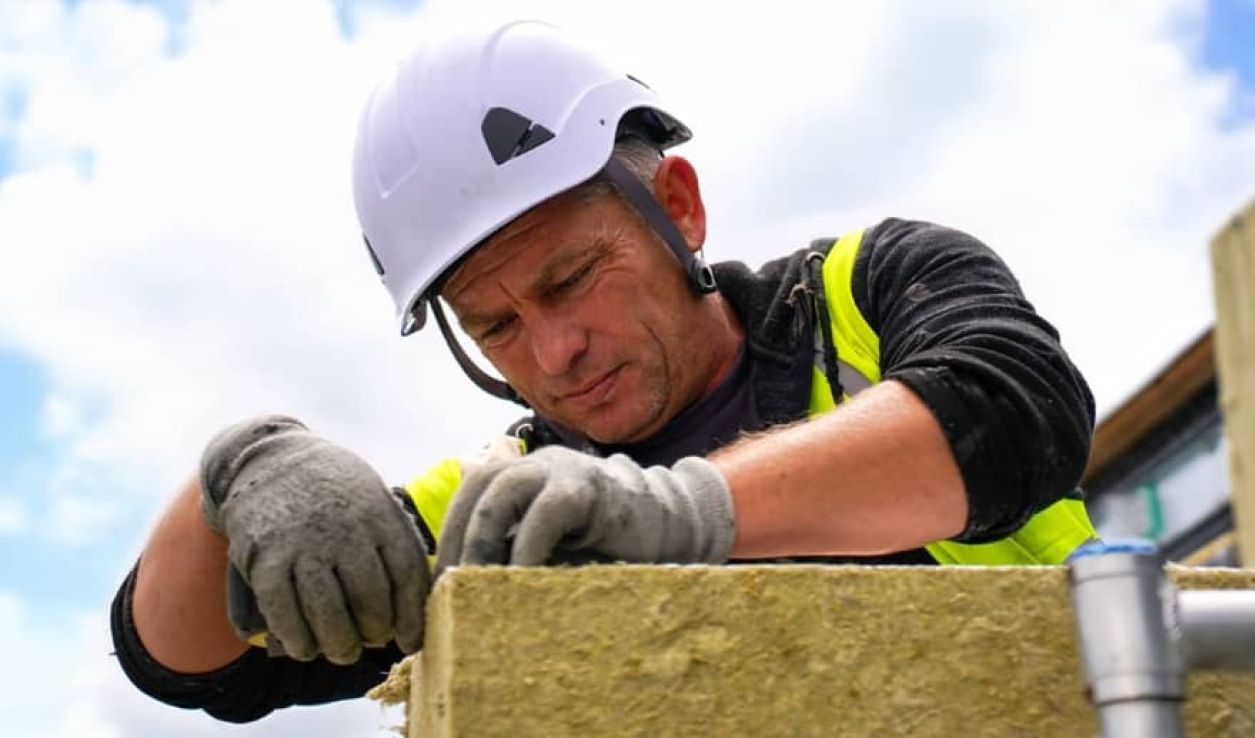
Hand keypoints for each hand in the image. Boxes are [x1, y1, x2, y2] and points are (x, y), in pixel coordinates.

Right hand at [200, 415, 429, 662]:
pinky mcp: (264, 557)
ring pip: (327, 612)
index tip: (411, 641)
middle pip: (370, 599)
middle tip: (373, 641)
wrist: (270, 456)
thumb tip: (416, 602)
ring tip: (343, 651)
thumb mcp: (374, 498)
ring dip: (338, 643)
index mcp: (380, 514)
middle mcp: (344, 529)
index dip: (412, 616)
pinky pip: (283, 611)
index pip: (407, 574)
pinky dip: (296, 638)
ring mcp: (302, 544)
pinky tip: (304, 647)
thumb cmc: (334, 488)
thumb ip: (394, 541)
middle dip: (375, 632)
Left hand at [435, 446, 735, 573]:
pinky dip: (528, 546)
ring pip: (504, 488)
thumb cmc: (611, 544)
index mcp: (527, 473)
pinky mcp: (591, 488)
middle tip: (449, 586)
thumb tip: (466, 583)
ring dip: (485, 537)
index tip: (439, 580)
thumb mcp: (554, 546)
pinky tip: (520, 579)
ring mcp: (566, 469)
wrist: (675, 525)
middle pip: (480, 483)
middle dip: (460, 535)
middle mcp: (541, 463)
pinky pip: (547, 511)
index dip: (451, 530)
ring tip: (475, 583)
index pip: (472, 488)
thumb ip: (518, 547)